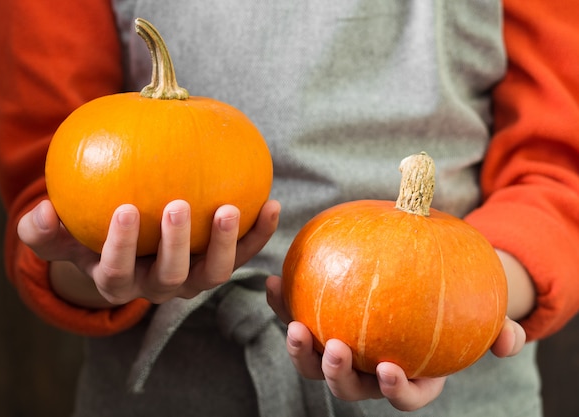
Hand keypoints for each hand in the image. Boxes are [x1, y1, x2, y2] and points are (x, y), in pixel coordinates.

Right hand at [18, 199, 279, 307]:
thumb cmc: (89, 236)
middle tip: (176, 205)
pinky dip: (259, 234)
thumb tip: (41, 211)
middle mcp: (158, 287)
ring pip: (212, 274)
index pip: (116, 271)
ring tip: (229, 207)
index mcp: (119, 281)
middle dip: (174, 246)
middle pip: (171, 279)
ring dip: (224, 244)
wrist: (128, 246)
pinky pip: (244, 253)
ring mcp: (192, 279)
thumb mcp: (60, 236)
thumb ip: (45, 230)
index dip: (120, 245)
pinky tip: (270, 202)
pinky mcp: (219, 264)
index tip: (124, 208)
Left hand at [266, 275, 525, 411]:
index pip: (401, 396)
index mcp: (407, 376)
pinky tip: (274, 283)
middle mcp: (368, 370)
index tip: (388, 369)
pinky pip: (295, 318)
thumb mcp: (481, 314)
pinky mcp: (317, 324)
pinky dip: (281, 306)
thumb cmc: (453, 303)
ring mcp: (340, 350)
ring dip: (300, 350)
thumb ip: (497, 330)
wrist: (419, 283)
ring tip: (293, 324)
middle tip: (334, 347)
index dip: (395, 390)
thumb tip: (510, 342)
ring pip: (314, 363)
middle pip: (347, 387)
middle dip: (335, 374)